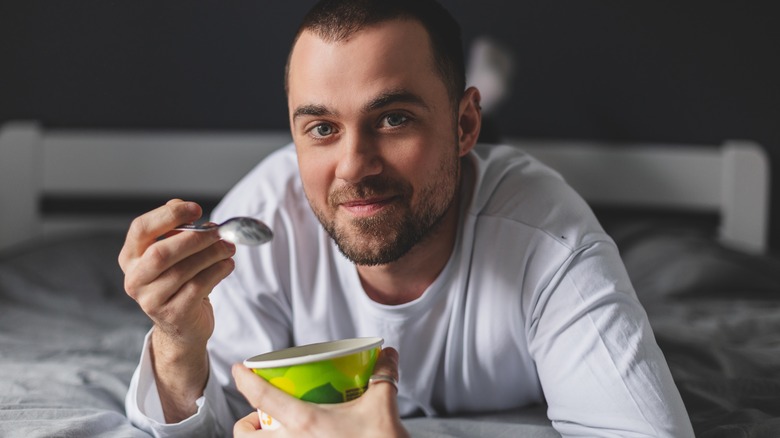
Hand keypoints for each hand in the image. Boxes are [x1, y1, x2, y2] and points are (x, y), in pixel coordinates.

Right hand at [118, 199, 235, 420]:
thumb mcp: (174, 254)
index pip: (141, 229)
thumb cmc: (179, 282)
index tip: (196, 209)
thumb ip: (177, 231)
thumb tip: (189, 210)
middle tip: (219, 232)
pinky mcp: (173, 315)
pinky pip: (198, 287)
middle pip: (161, 252)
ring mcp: (151, 301)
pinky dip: (217, 271)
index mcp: (130, 257)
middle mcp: (135, 279)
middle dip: (195, 238)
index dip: (169, 215)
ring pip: (183, 270)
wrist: (182, 325)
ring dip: (212, 254)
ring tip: (228, 247)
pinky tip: (227, 264)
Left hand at [233, 347, 409, 437]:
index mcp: (304, 423)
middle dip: (245, 424)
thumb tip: (388, 354)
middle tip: (260, 415)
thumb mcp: (383, 406)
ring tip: (276, 433)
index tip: (238, 368)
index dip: (244, 380)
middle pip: (244, 436)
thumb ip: (383, 376)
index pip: (262, 396)